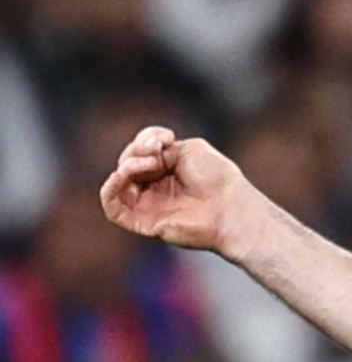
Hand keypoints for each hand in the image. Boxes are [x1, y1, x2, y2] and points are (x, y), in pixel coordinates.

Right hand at [98, 127, 258, 255]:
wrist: (231, 206)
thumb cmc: (217, 179)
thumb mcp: (189, 149)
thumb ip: (160, 146)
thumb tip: (143, 153)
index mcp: (167, 170)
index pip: (140, 151)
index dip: (146, 139)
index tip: (167, 137)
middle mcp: (155, 188)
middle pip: (127, 164)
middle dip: (136, 152)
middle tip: (157, 151)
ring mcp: (148, 206)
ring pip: (118, 183)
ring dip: (128, 167)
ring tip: (151, 163)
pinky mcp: (143, 223)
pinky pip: (113, 208)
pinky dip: (110, 189)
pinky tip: (121, 175)